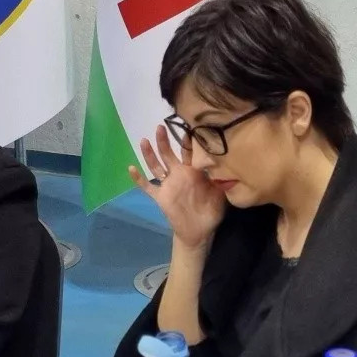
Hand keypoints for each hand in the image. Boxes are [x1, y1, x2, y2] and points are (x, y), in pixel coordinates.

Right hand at [129, 124, 224, 249]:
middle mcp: (178, 174)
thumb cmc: (211, 210)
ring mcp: (167, 185)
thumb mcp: (219, 193)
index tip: (186, 126)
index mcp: (192, 172)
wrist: (200, 230)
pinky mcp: (160, 196)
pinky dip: (139, 179)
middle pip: (168, 154)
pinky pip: (148, 186)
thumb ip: (219, 179)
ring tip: (144, 141)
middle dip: (164, 141)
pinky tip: (131, 168)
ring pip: (155, 167)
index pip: (188, 152)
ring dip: (149, 154)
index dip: (187, 141)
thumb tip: (224, 163)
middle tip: (160, 127)